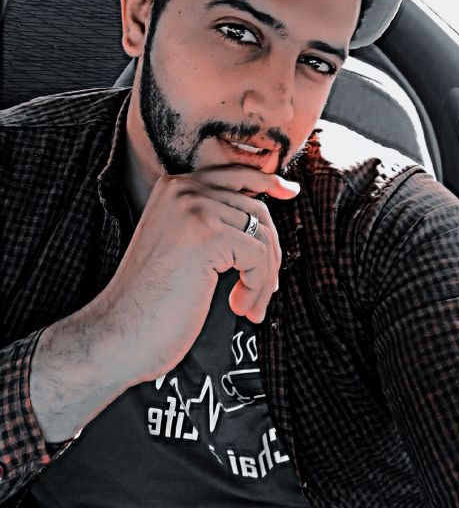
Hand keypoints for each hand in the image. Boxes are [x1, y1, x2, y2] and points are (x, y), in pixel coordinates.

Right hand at [92, 165, 299, 383]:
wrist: (120, 333)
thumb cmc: (152, 301)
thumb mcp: (182, 246)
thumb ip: (212, 221)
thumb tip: (263, 209)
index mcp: (173, 187)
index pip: (234, 174)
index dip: (267, 181)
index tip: (289, 190)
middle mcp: (183, 188)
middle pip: (256, 208)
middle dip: (269, 253)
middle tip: (263, 290)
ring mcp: (193, 208)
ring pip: (262, 235)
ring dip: (264, 277)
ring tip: (248, 306)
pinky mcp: (206, 235)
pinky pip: (259, 256)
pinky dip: (258, 287)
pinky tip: (239, 307)